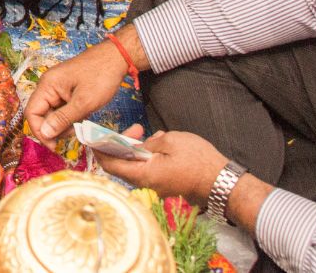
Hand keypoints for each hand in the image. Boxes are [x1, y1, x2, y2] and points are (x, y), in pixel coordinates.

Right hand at [25, 40, 129, 141]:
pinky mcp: (67, 89)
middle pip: (41, 114)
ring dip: (63, 123)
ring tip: (81, 124)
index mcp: (47, 85)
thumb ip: (62, 119)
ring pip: (52, 112)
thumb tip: (44, 134)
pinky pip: (62, 108)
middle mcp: (48, 85)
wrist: (116, 58)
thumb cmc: (101, 76)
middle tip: (73, 133)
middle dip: (54, 128)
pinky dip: (70, 116)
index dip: (40, 131)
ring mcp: (58, 87)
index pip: (32, 113)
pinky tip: (83, 116)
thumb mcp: (83, 102)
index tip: (54, 146)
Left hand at [96, 125, 230, 208]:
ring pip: (137, 167)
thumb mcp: (171, 141)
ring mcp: (157, 186)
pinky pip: (149, 170)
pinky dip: (149, 156)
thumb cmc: (198, 161)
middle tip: (134, 129)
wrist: (222, 182)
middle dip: (122, 145)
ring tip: (149, 133)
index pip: (111, 164)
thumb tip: (141, 146)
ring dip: (137, 149)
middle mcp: (147, 184)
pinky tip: (160, 143)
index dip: (100, 150)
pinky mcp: (166, 185)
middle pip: (123, 165)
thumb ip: (150, 143)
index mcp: (144, 174)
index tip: (93, 138)